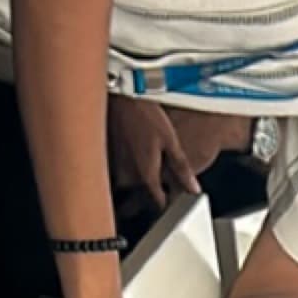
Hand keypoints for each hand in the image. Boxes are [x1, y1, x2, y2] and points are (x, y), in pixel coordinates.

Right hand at [107, 94, 198, 215]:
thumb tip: (193, 189)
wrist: (118, 92)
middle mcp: (127, 177)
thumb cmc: (144, 112)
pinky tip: (134, 152)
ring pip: (129, 184)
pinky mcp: (105, 157)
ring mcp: (114, 168)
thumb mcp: (170, 140)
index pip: (158, 204)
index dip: (169, 206)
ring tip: (147, 162)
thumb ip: (181, 168)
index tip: (175, 204)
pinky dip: (127, 167)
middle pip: (141, 195)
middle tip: (163, 180)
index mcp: (146, 176)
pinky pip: (118, 170)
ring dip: (138, 181)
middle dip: (152, 192)